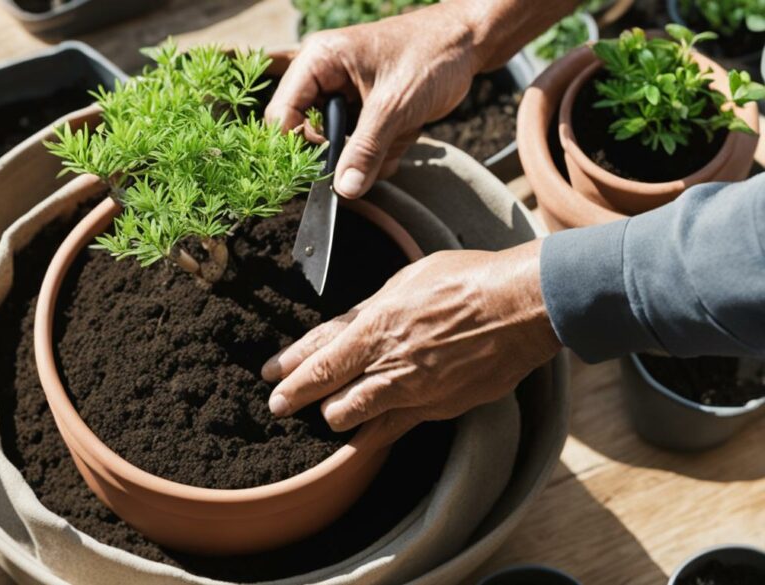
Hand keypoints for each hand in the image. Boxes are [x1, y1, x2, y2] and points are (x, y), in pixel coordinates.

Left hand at [262, 239, 561, 443]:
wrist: (522, 307)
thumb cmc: (465, 280)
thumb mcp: (406, 280)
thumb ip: (369, 310)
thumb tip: (340, 328)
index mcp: (376, 327)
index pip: (318, 358)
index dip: (289, 372)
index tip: (270, 378)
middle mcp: (389, 365)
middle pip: (327, 396)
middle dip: (300, 400)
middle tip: (283, 403)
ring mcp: (414, 392)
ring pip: (356, 419)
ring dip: (337, 416)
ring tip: (327, 413)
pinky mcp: (439, 410)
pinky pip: (394, 429)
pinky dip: (374, 432)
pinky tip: (366, 432)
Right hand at [266, 3, 480, 198]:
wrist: (471, 43)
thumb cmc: (431, 55)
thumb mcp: (393, 106)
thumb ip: (365, 150)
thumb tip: (343, 191)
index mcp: (318, 62)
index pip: (282, 114)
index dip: (297, 146)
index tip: (324, 168)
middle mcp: (325, 79)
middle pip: (308, 136)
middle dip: (342, 154)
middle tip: (370, 155)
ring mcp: (346, 97)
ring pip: (339, 147)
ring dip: (368, 155)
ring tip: (396, 139)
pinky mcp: (366, 112)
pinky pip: (362, 147)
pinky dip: (383, 152)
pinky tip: (405, 137)